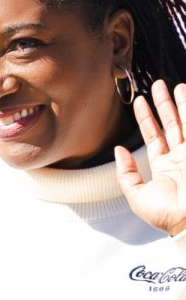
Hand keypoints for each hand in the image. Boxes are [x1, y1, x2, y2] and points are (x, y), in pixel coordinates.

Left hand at [115, 79, 185, 236]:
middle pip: (172, 124)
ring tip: (175, 85)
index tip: (139, 101)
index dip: (146, 118)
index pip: (154, 135)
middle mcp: (180, 157)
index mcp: (164, 166)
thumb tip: (119, 151)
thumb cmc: (166, 215)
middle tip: (158, 85)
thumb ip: (126, 173)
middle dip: (164, 104)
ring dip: (181, 103)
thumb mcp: (137, 195)